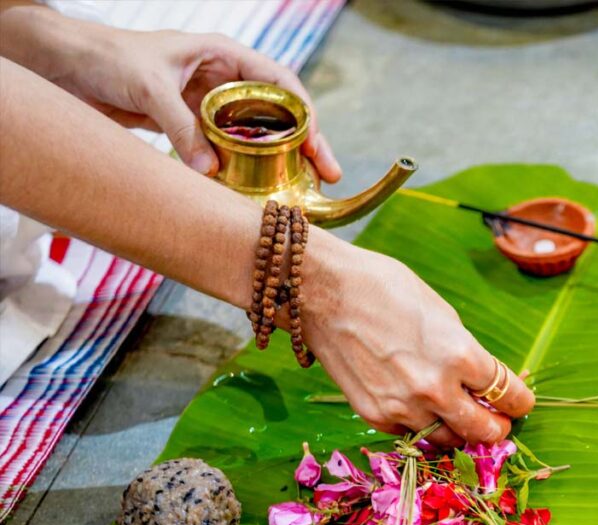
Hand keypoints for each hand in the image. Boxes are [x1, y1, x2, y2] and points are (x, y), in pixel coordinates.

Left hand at [51, 26, 341, 179]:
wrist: (63, 67)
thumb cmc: (106, 58)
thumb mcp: (148, 88)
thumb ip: (181, 127)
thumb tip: (210, 171)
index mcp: (224, 55)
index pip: (280, 83)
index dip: (304, 113)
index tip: (314, 144)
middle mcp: (223, 80)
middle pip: (277, 113)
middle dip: (306, 143)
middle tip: (328, 174)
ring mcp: (208, 106)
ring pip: (255, 135)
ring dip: (278, 161)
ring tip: (302, 188)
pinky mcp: (191, 128)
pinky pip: (226, 150)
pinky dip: (241, 169)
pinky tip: (254, 190)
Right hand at [303, 231, 534, 446]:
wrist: (322, 292)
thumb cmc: (383, 287)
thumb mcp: (441, 313)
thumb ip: (464, 351)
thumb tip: (480, 378)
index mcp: (460, 355)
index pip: (508, 395)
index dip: (520, 402)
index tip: (520, 403)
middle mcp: (436, 389)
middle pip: (484, 430)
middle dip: (497, 428)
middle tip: (497, 423)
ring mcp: (403, 407)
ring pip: (447, 439)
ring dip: (459, 431)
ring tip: (460, 419)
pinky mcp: (374, 415)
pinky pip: (410, 433)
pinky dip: (421, 425)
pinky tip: (420, 409)